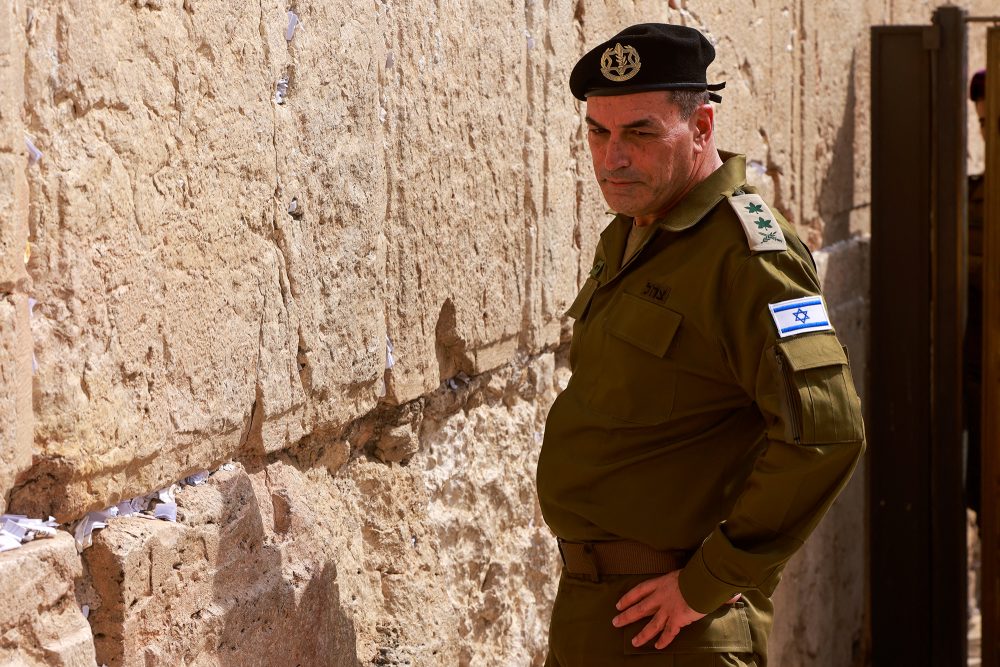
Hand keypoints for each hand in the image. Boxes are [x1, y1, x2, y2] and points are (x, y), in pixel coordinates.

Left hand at [611, 571, 740, 649]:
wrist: (702, 581)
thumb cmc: (698, 574)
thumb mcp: (691, 573)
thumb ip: (698, 580)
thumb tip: (721, 586)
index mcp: (662, 583)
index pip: (640, 590)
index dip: (628, 597)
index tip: (618, 604)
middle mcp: (661, 597)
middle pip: (640, 608)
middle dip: (627, 616)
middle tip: (615, 622)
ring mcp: (668, 609)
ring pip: (651, 625)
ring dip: (642, 634)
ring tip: (634, 642)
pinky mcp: (677, 619)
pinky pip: (668, 633)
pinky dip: (663, 640)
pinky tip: (657, 646)